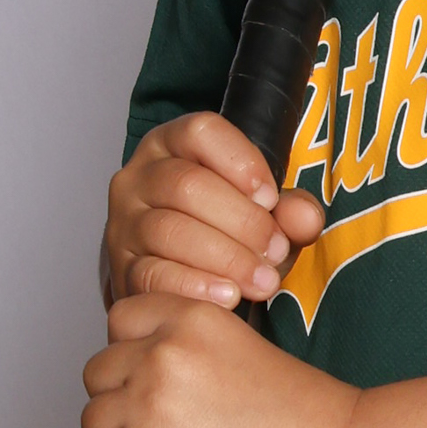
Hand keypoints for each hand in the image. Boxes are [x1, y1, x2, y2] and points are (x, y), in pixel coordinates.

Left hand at [80, 294, 356, 427]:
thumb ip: (192, 351)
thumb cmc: (306, 417)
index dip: (133, 351)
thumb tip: (147, 380)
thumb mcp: (245, 349)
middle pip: (100, 373)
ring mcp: (148, 404)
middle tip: (161, 427)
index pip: (121, 319)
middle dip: (122, 399)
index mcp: (192, 317)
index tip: (153, 378)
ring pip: (93, 421)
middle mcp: (163, 352)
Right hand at [103, 113, 324, 308]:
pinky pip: (152, 274)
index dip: (240, 161)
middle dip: (242, 221)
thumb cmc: (226, 235)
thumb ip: (290, 210)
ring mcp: (124, 224)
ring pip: (169, 230)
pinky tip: (229, 296)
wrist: (184, 283)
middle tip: (276, 251)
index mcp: (172, 145)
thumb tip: (305, 217)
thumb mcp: (265, 214)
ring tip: (262, 280)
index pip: (200, 131)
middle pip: (187, 185)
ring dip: (226, 258)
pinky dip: (196, 287)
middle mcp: (139, 177)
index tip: (270, 198)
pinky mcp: (121, 270)